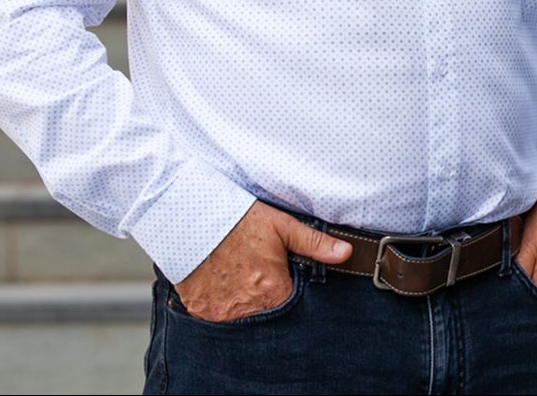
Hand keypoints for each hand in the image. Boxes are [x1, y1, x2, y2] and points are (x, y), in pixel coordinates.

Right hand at [173, 202, 349, 321]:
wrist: (190, 218)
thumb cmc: (238, 220)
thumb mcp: (281, 226)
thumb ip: (315, 244)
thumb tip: (345, 253)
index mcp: (273, 291)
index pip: (292, 306)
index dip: (288, 291)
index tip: (281, 278)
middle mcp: (248, 309)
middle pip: (266, 314)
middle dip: (265, 299)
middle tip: (257, 276)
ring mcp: (222, 313)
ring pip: (241, 317)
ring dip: (243, 304)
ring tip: (238, 277)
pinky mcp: (201, 311)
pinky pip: (216, 316)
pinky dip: (220, 304)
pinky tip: (220, 283)